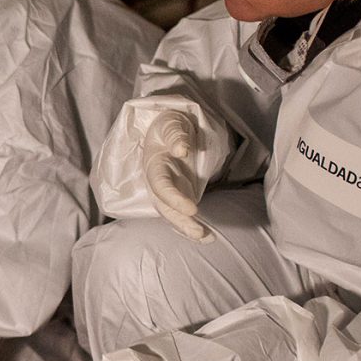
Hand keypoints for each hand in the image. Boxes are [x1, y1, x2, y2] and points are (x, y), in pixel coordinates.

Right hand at [142, 109, 212, 241]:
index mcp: (154, 164)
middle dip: (180, 221)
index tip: (193, 209)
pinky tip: (206, 237)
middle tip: (199, 232)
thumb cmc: (169, 125)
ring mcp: (168, 190)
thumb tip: (181, 150)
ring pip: (171, 213)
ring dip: (186, 228)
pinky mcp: (178, 195)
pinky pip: (181, 213)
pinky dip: (191, 226)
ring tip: (206, 238)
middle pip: (164, 206)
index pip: (160, 185)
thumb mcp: (171, 122)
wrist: (167, 130)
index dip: (174, 199)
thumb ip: (176, 135)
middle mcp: (157, 181)